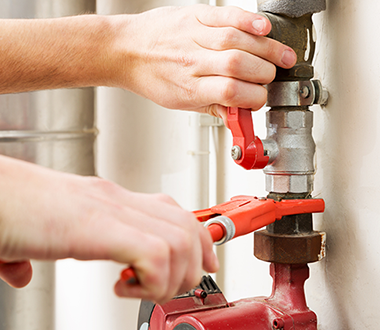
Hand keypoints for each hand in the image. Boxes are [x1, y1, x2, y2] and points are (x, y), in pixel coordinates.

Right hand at [0, 155, 217, 303]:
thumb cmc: (7, 207)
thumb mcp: (36, 229)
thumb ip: (38, 249)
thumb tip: (20, 273)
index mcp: (108, 200)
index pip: (175, 211)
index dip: (198, 240)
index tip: (201, 264)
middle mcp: (116, 200)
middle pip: (187, 226)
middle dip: (192, 264)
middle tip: (166, 286)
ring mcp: (110, 211)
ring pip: (179, 241)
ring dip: (171, 277)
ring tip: (141, 289)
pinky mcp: (97, 228)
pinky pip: (154, 254)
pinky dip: (151, 280)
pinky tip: (122, 286)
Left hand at [108, 5, 296, 123]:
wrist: (126, 51)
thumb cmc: (151, 77)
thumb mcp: (179, 103)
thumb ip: (212, 107)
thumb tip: (239, 114)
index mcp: (190, 88)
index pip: (232, 94)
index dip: (255, 98)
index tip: (260, 99)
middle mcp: (193, 62)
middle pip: (240, 66)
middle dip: (265, 74)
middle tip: (272, 77)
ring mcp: (194, 36)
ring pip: (239, 41)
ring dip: (268, 49)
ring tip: (284, 56)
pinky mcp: (195, 15)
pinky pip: (227, 16)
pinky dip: (249, 21)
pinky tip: (265, 29)